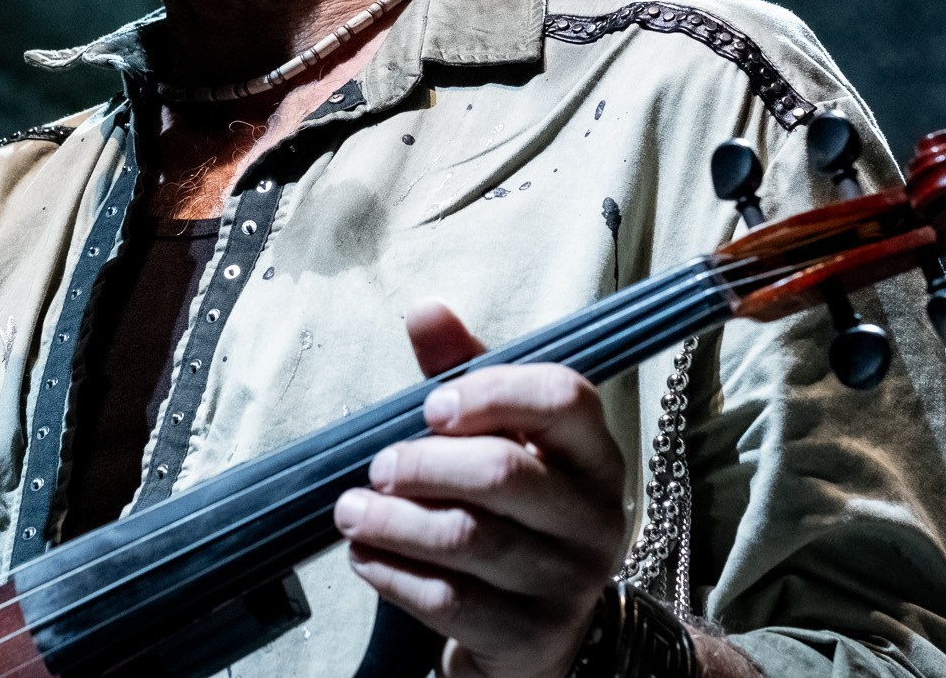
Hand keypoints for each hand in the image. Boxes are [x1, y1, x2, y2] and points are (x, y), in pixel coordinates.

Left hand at [333, 300, 627, 677]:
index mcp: (593, 453)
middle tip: (377, 467)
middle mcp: (595, 516)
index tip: (431, 406)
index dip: (492, 393)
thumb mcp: (496, 437)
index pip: (564, 399)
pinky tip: (364, 555)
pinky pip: (450, 599)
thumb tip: (425, 309)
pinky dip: (393, 573)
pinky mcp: (530, 637)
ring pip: (469, 538)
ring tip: (350, 510)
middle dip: (423, 463)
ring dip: (394, 520)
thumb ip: (463, 373)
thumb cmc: (510, 511)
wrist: (541, 630)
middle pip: (504, 473)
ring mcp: (567, 581)